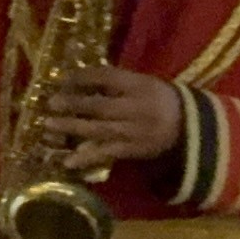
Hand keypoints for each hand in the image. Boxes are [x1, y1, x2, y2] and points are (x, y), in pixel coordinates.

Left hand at [31, 66, 184, 166]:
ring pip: (99, 130)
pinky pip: (107, 154)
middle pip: (100, 105)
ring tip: (49, 125)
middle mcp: (135, 107)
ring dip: (72, 128)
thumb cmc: (161, 99)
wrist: (190, 126)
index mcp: (139, 85)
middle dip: (74, 104)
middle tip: (51, 102)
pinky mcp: (132, 150)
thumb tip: (80, 78)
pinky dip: (87, 158)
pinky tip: (68, 161)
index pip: (107, 77)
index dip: (82, 77)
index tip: (62, 78)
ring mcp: (133, 131)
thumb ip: (116, 81)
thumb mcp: (143, 82)